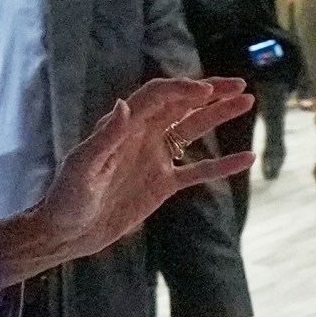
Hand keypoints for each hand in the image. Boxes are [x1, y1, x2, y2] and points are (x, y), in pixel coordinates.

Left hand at [0, 78, 254, 287]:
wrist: (67, 232)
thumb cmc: (67, 198)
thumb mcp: (82, 166)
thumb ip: (105, 136)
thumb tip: (124, 104)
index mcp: (124, 127)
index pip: (158, 97)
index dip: (182, 89)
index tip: (207, 91)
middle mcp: (143, 136)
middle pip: (182, 104)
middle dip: (210, 92)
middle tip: (239, 84)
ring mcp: (155, 158)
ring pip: (194, 129)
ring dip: (219, 114)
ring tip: (248, 101)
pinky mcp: (164, 183)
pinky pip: (199, 169)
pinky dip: (222, 164)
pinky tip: (246, 158)